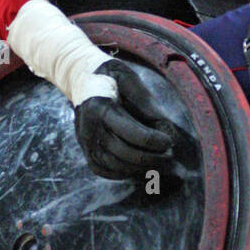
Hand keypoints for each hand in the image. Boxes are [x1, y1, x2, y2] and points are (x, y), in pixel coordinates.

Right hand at [74, 59, 173, 180]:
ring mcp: (85, 142)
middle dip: (151, 158)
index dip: (153, 141)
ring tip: (158, 162)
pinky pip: (103, 170)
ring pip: (115, 165)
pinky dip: (123, 173)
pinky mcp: (85, 150)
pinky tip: (138, 166)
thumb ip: (146, 102)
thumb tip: (165, 129)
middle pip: (125, 153)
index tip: (169, 141)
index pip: (131, 133)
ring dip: (140, 168)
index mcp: (101, 108)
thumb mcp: (129, 78)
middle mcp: (90, 129)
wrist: (80, 78)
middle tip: (168, 156)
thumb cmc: (110, 77)